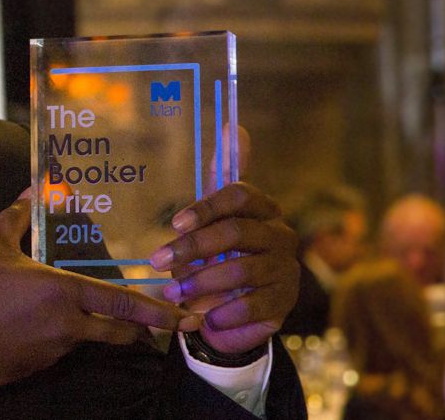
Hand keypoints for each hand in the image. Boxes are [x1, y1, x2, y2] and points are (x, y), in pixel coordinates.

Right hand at [0, 188, 200, 389]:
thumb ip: (15, 218)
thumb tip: (33, 191)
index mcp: (63, 292)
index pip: (123, 303)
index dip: (158, 310)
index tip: (185, 314)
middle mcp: (69, 324)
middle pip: (123, 331)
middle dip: (148, 328)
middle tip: (170, 321)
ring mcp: (58, 349)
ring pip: (96, 340)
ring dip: (109, 331)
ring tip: (117, 321)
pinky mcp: (43, 364)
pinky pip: (69, 348)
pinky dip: (74, 337)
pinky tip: (59, 326)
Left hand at [151, 182, 298, 353]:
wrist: (232, 307)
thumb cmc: (217, 254)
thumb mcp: (211, 217)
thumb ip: (221, 176)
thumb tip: (234, 127)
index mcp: (263, 209)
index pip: (240, 195)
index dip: (206, 207)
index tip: (174, 224)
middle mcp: (280, 235)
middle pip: (237, 232)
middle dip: (193, 247)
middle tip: (158, 261)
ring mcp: (286, 268)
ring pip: (243, 270)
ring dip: (202, 282)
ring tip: (173, 292)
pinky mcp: (285, 301)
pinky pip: (254, 305)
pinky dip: (224, 311)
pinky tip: (204, 316)